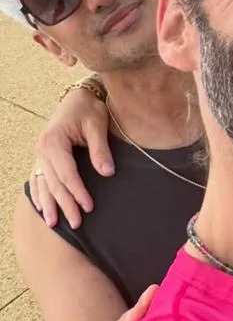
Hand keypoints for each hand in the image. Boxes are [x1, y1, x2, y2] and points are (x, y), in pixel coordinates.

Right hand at [30, 87, 112, 229]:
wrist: (77, 96)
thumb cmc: (89, 109)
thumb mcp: (97, 125)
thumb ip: (100, 149)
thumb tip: (107, 173)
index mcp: (54, 142)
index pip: (67, 174)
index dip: (77, 192)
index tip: (89, 207)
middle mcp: (42, 150)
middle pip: (54, 183)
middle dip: (65, 204)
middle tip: (77, 223)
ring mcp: (39, 154)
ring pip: (43, 184)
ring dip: (50, 204)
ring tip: (55, 223)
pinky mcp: (42, 156)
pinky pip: (38, 178)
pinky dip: (39, 194)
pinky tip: (43, 207)